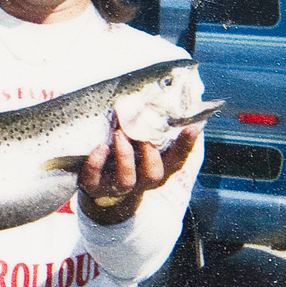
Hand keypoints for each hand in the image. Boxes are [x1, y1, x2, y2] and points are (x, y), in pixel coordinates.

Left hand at [76, 126, 198, 223]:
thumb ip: (158, 126)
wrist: (100, 187)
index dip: (185, 146)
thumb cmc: (128, 155)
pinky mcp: (94, 187)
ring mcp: (117, 187)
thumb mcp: (144, 143)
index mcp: (158, 169)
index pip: (177, 159)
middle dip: (150, 153)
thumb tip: (181, 98)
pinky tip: (100, 148)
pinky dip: (96, 164)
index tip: (191, 127)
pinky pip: (94, 181)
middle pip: (154, 174)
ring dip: (125, 157)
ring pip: (126, 180)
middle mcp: (141, 181)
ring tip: (120, 134)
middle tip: (142, 132)